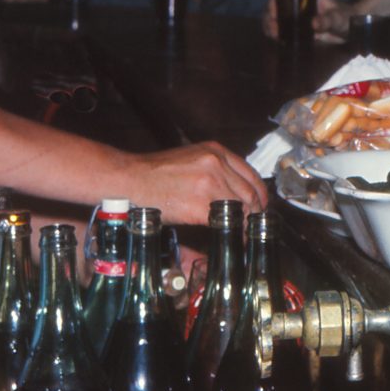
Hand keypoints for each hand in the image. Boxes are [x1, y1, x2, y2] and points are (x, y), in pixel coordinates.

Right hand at [121, 141, 266, 223]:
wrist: (129, 180)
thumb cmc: (154, 172)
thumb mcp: (190, 158)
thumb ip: (214, 169)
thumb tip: (232, 189)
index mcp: (216, 152)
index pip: (251, 175)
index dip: (259, 194)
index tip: (260, 206)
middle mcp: (217, 164)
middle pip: (251, 193)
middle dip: (255, 212)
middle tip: (253, 225)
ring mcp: (210, 184)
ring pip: (242, 208)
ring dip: (246, 224)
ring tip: (243, 233)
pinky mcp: (200, 205)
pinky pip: (226, 222)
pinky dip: (233, 232)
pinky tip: (232, 238)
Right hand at [263, 0, 344, 40]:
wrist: (354, 29)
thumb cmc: (347, 16)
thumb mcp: (338, 18)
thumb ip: (327, 20)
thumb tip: (314, 24)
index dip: (275, 2)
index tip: (274, 14)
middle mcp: (298, 3)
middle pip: (276, 7)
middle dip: (270, 17)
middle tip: (273, 30)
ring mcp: (296, 17)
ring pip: (276, 20)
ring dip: (270, 27)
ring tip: (274, 36)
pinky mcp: (297, 29)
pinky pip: (282, 31)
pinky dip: (276, 36)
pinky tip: (277, 41)